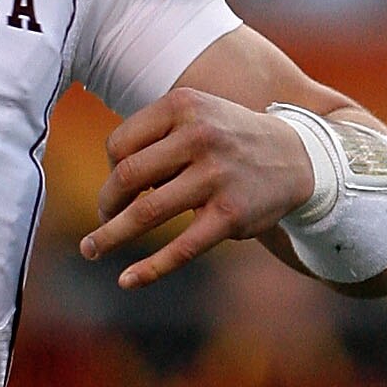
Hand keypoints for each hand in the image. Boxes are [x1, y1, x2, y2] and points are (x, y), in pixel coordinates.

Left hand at [81, 86, 315, 288]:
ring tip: (91, 249)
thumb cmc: (228, 139)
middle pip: (126, 177)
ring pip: (146, 212)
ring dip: (111, 236)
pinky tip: (127, 280)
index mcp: (183, 106)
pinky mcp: (230, 214)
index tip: (120, 186)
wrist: (296, 156)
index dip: (110, 170)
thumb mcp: (194, 116)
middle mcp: (199, 137)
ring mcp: (216, 176)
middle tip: (102, 221)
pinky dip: (149, 269)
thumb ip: (153, 139)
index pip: (120, 144)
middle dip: (106, 204)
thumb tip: (111, 191)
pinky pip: (181, 248)